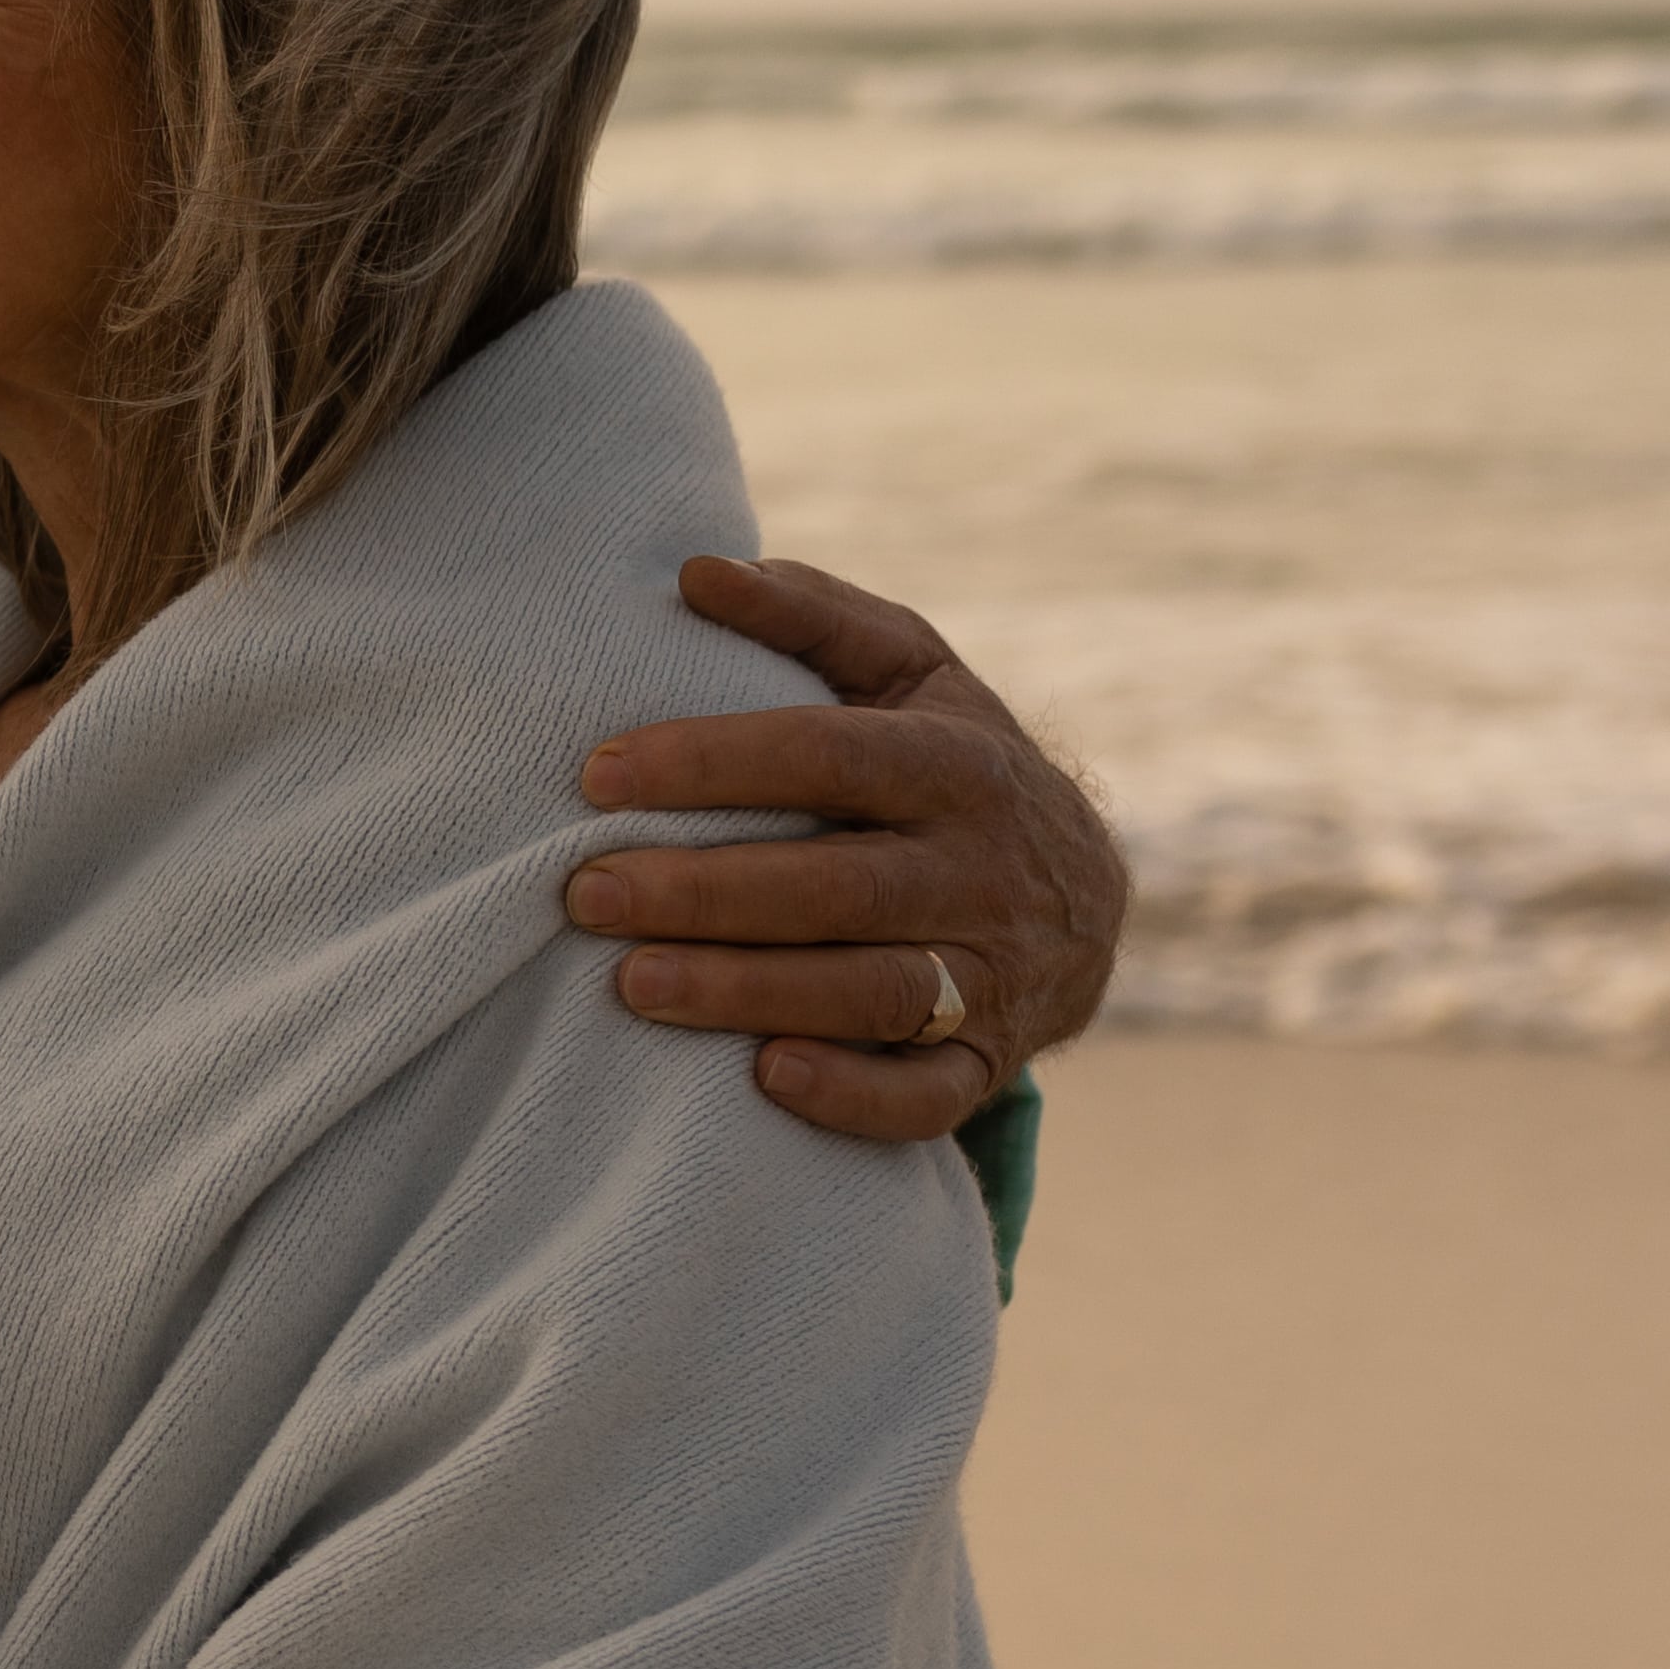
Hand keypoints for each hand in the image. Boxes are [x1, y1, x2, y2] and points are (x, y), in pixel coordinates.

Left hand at [572, 554, 1124, 1143]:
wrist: (1085, 896)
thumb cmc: (949, 763)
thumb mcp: (909, 674)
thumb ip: (811, 616)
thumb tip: (697, 572)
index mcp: (959, 764)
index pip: (829, 756)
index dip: (713, 763)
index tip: (597, 774)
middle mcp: (984, 869)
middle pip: (841, 886)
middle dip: (707, 893)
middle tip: (584, 894)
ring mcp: (994, 973)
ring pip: (875, 992)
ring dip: (751, 992)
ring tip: (631, 984)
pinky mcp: (988, 1060)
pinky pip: (928, 1096)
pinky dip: (854, 1094)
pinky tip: (764, 1076)